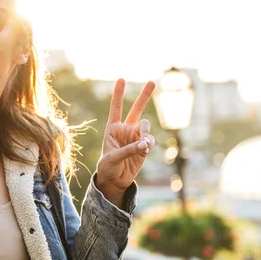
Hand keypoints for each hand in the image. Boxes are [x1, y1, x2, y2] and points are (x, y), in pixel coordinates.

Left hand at [96, 79, 155, 201]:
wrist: (115, 180)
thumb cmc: (108, 167)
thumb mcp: (112, 158)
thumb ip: (128, 150)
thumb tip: (144, 144)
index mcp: (113, 128)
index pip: (116, 108)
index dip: (118, 94)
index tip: (122, 79)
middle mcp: (125, 130)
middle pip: (136, 109)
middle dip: (144, 96)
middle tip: (152, 82)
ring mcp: (136, 137)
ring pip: (146, 128)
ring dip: (145, 134)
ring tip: (143, 146)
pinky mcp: (144, 147)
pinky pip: (150, 141)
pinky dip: (149, 144)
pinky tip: (144, 150)